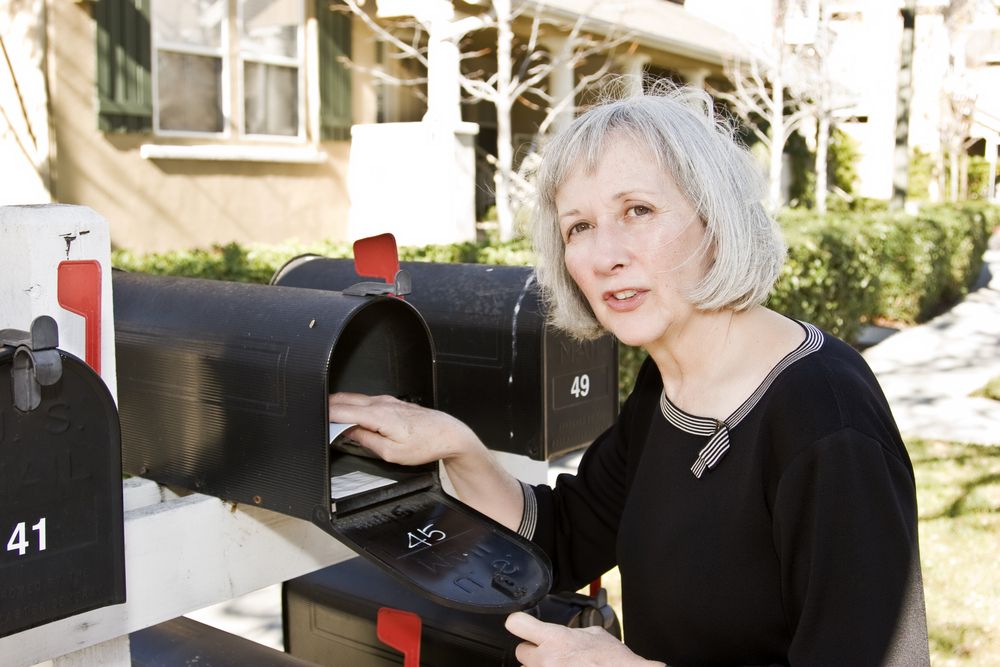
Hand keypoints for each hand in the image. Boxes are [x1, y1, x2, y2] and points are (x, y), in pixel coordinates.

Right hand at [328, 392, 480, 465]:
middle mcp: (381, 403)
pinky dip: (352, 405)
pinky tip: (348, 414)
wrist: (449, 434)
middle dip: (327, 407)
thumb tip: (348, 432)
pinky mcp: (392, 402)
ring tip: (326, 416)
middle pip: (345, 400)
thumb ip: (367, 441)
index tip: (313, 421)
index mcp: (379, 415)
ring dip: (339, 405)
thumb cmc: (426, 444)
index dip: (325, 415)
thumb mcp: (392, 453)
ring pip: (355, 399)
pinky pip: (365, 401)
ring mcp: (387, 400)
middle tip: (313, 416)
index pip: (343, 411)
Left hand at [505, 612, 662, 666]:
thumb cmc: (613, 661)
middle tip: (550, 654)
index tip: (521, 624)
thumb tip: (566, 631)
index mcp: (555, 638)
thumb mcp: (594, 634)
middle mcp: (546, 659)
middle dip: (533, 651)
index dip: (519, 622)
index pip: (517, 623)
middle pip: (520, 651)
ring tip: (562, 665)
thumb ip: (572, 632)